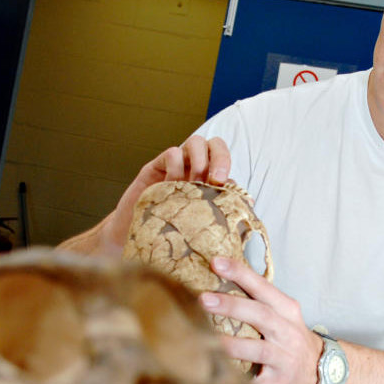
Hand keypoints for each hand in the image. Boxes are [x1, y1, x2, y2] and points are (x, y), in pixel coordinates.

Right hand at [99, 135, 231, 253]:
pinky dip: (175, 167)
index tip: (224, 188)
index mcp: (207, 179)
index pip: (224, 160)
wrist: (135, 241)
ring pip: (194, 142)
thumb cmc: (170, 234)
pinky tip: (171, 187)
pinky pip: (172, 153)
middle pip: (214, 143)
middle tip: (215, 179)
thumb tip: (248, 201)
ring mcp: (175, 166)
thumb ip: (222, 209)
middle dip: (220, 157)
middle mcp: (193, 168)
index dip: (228, 167)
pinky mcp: (155, 168)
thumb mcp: (200, 224)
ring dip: (199, 161)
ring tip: (193, 184)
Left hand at [199, 256, 321, 383]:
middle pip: (260, 315)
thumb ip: (257, 299)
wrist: (320, 370)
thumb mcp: (282, 313)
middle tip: (203, 298)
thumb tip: (218, 275)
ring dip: (232, 344)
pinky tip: (217, 377)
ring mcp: (285, 358)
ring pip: (259, 349)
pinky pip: (257, 382)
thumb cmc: (290, 337)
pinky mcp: (279, 382)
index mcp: (286, 310)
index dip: (240, 274)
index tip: (216, 262)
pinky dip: (240, 381)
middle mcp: (287, 332)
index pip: (262, 287)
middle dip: (231, 306)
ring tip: (206, 339)